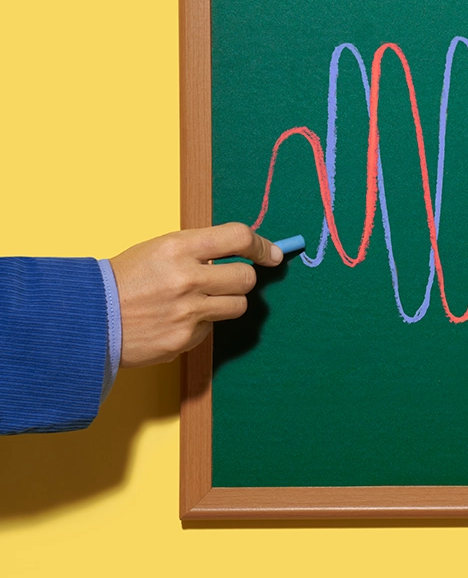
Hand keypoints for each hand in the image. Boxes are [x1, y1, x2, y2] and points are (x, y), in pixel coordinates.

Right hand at [109, 223, 282, 366]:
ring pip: (238, 306)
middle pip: (246, 278)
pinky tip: (175, 320)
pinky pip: (211, 329)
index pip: (238, 237)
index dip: (261, 245)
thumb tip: (245, 251)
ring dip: (227, 303)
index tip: (270, 254)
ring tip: (200, 301)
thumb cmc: (127, 278)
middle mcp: (187, 278)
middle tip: (227, 280)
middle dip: (243, 279)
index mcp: (179, 247)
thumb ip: (200, 248)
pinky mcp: (184, 339)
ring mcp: (187, 312)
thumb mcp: (159, 248)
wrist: (87, 317)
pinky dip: (200, 324)